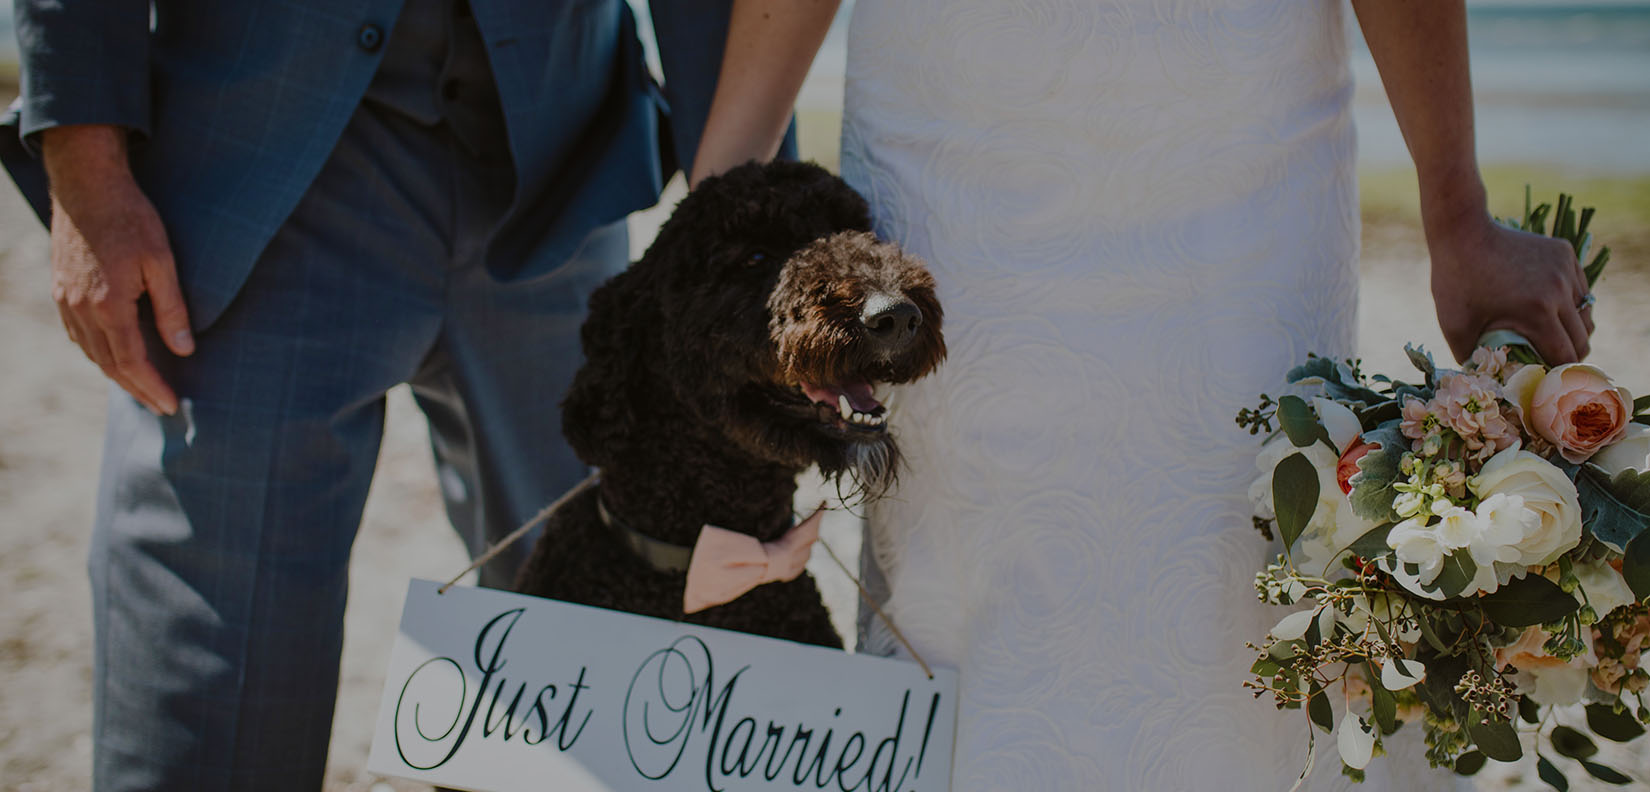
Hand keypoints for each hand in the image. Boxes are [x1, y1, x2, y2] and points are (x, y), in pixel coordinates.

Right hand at [44, 125, 193, 414]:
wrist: (85, 184)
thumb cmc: (131, 217)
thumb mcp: (161, 261)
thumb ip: (172, 308)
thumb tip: (184, 350)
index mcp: (108, 306)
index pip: (131, 362)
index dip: (152, 387)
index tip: (171, 405)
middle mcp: (80, 309)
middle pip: (108, 364)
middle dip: (136, 389)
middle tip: (160, 406)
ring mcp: (65, 300)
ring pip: (90, 352)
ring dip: (116, 374)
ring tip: (142, 387)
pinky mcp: (59, 289)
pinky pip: (77, 334)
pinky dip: (97, 352)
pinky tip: (113, 354)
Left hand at [1428, 210, 1591, 364]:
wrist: (1462, 231)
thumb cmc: (1455, 281)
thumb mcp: (1455, 326)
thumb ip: (1472, 358)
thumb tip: (1487, 381)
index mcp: (1537, 312)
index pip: (1565, 355)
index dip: (1559, 372)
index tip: (1549, 380)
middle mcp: (1559, 290)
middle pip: (1582, 337)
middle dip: (1570, 354)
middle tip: (1553, 362)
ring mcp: (1565, 268)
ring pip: (1584, 311)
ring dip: (1572, 327)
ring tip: (1553, 335)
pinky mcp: (1565, 252)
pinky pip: (1578, 286)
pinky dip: (1570, 301)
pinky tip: (1550, 305)